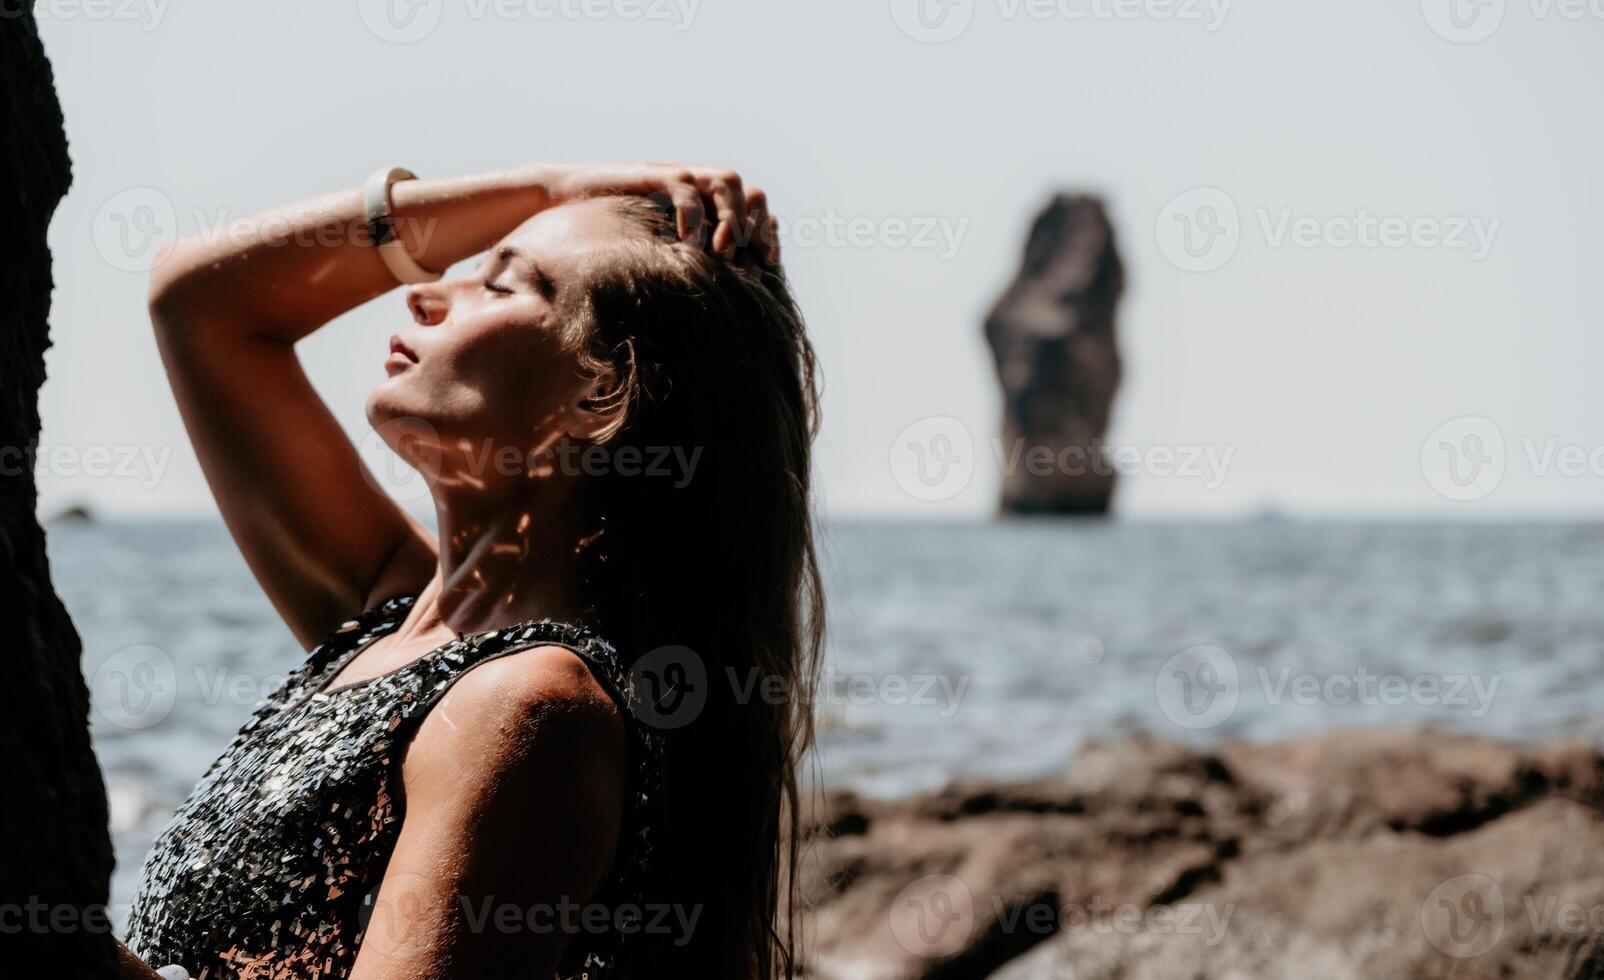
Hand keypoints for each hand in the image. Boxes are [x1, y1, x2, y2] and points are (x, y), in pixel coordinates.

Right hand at [539, 162, 779, 263]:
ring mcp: (679, 178)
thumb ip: (686, 270)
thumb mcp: (658, 256)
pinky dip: (692, 211)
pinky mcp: (653, 176)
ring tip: (720, 250)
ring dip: (730, 217)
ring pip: (726, 181)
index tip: (769, 264)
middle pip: (750, 194)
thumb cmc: (614, 237)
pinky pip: (683, 184)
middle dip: (755, 227)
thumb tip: (718, 314)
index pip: (756, 211)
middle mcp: (701, 188)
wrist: (568, 205)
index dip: (767, 234)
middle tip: (750, 258)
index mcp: (710, 207)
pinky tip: (687, 240)